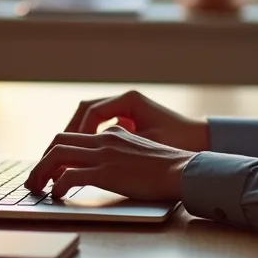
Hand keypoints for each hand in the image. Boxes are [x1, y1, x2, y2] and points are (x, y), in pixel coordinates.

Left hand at [24, 126, 193, 199]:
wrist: (183, 170)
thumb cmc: (167, 167)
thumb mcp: (139, 150)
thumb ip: (120, 151)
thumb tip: (105, 165)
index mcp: (112, 134)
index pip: (73, 136)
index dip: (55, 152)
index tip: (48, 169)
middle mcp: (104, 140)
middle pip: (59, 142)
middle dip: (41, 161)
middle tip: (34, 180)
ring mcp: (104, 155)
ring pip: (58, 155)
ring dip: (41, 172)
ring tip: (36, 188)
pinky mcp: (107, 172)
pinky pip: (70, 175)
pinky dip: (57, 185)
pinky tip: (56, 195)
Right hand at [63, 90, 209, 151]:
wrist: (200, 144)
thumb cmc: (178, 142)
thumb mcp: (146, 145)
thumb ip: (117, 145)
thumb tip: (90, 153)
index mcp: (129, 101)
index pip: (92, 111)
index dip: (78, 131)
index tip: (71, 151)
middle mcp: (126, 101)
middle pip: (86, 111)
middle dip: (71, 131)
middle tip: (57, 153)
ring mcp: (126, 111)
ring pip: (91, 117)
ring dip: (78, 135)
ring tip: (66, 155)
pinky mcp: (129, 122)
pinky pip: (101, 126)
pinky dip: (90, 138)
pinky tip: (85, 155)